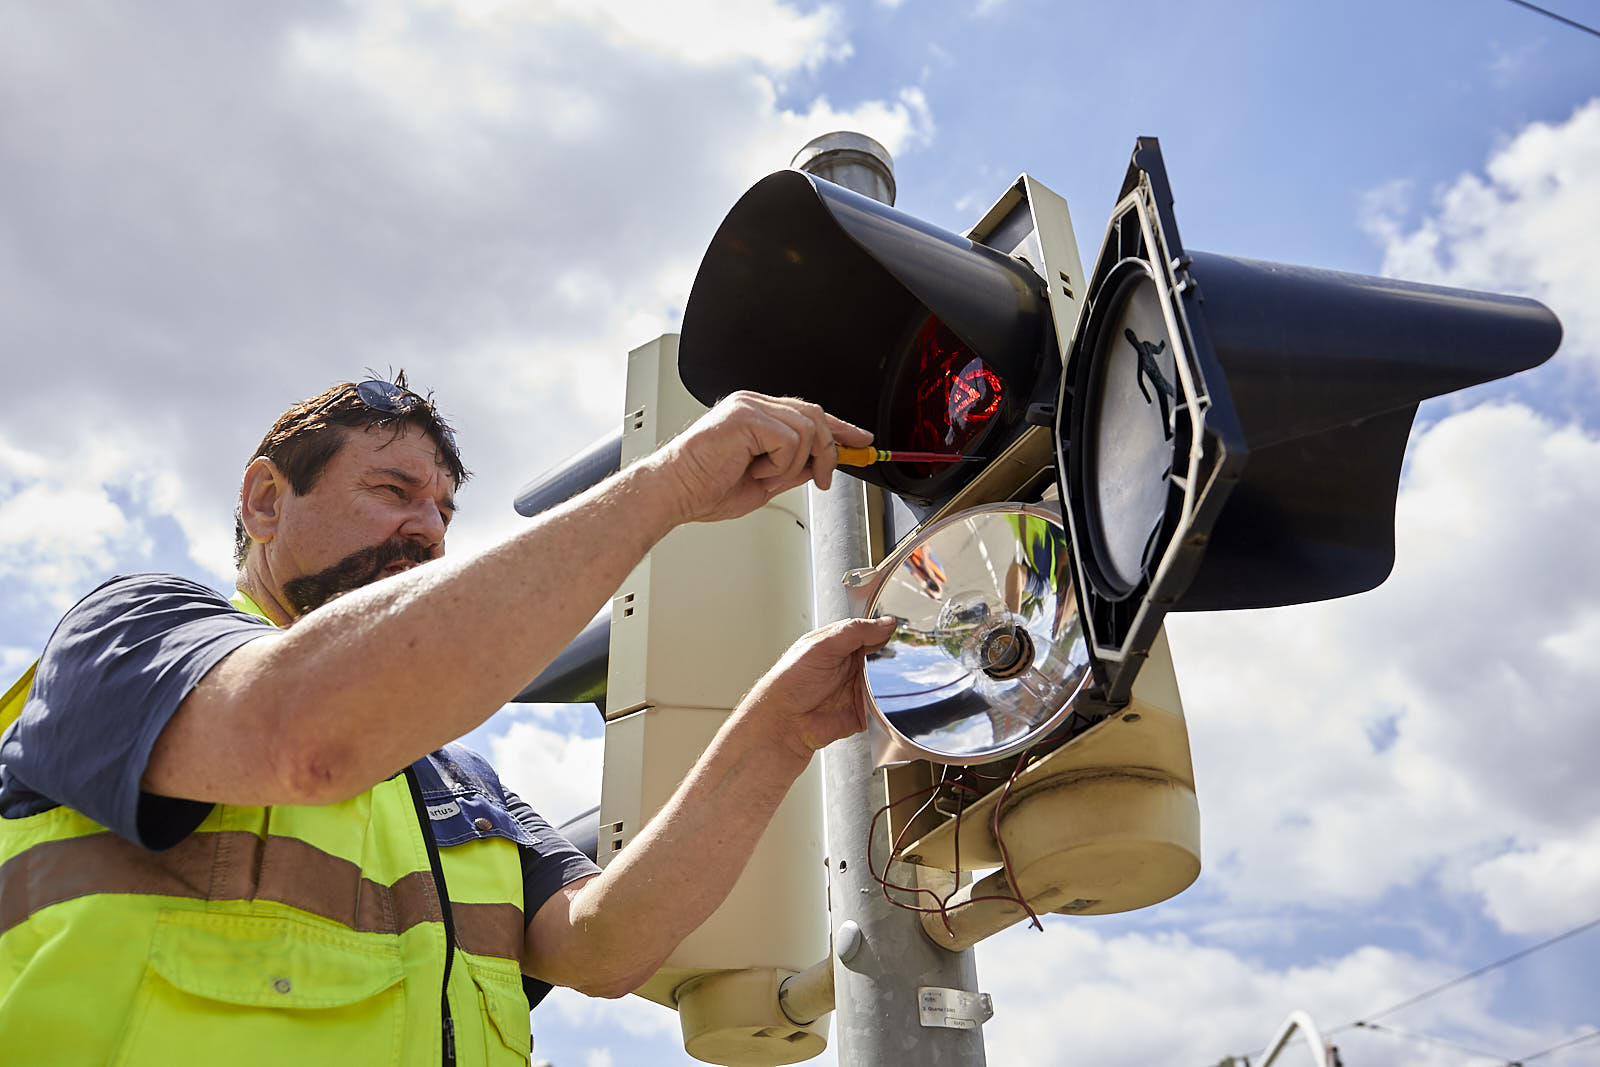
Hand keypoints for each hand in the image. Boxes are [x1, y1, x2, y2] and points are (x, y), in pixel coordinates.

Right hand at [655, 391, 872, 523]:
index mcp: (756, 415)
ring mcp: (749, 406)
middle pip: (815, 416)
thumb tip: (822, 466)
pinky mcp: (745, 416)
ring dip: (794, 465)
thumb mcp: (766, 482)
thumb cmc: (705, 488)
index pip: (809, 414)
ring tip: (763, 477)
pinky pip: (790, 440)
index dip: (840, 428)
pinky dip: (779, 465)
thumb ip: (794, 468)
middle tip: (822, 480)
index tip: (861, 442)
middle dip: (829, 451)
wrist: (675, 493)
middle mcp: (753, 404)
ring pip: (807, 429)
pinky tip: (754, 470)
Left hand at [738, 616, 898, 764]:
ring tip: (881, 682)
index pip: (868, 631)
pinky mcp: (861, 711)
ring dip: (889, 683)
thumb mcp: (821, 646)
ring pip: (886, 681)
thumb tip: (885, 623)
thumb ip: (854, 632)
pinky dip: (887, 705)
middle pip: (882, 656)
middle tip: (890, 659)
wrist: (783, 722)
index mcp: (837, 643)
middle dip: (890, 658)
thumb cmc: (789, 683)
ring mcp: (855, 688)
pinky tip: (883, 701)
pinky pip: (883, 707)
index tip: (895, 632)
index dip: (882, 631)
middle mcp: (848, 664)